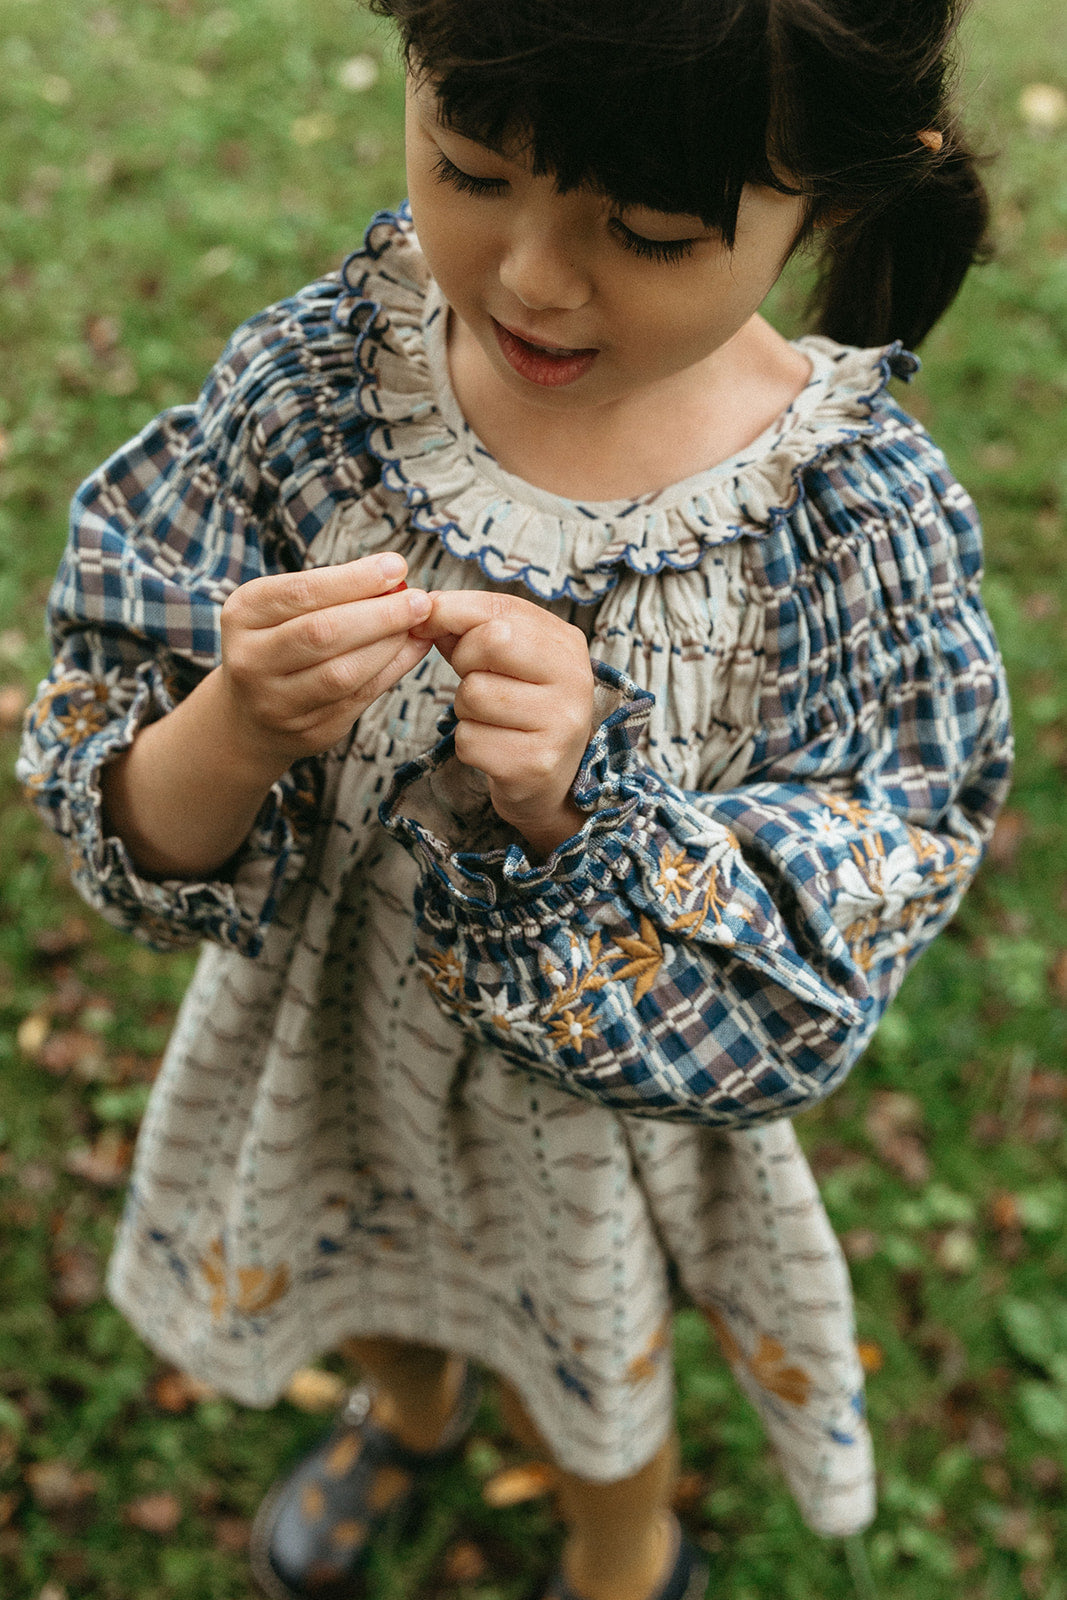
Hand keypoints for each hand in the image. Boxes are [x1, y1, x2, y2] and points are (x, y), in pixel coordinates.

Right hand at [217, 553, 431, 779]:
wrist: (250, 717)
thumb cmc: (278, 644)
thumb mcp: (283, 610)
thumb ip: (332, 594)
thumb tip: (395, 578)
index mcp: (242, 616)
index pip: (302, 592)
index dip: (354, 579)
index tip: (396, 567)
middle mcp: (250, 661)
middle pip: (322, 633)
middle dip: (380, 614)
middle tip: (419, 601)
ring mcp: (276, 703)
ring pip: (343, 673)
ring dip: (389, 646)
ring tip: (418, 625)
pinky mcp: (308, 732)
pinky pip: (358, 699)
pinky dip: (391, 671)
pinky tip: (410, 651)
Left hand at [410, 590, 594, 858]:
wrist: (550, 781)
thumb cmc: (521, 708)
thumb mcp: (508, 659)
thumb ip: (472, 628)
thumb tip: (424, 609)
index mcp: (566, 644)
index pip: (499, 608)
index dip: (452, 611)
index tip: (427, 620)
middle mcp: (573, 680)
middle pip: (490, 642)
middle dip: (464, 661)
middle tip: (476, 680)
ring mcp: (559, 724)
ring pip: (473, 694)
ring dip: (466, 709)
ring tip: (492, 719)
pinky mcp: (535, 763)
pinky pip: (469, 740)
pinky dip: (469, 745)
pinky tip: (495, 749)